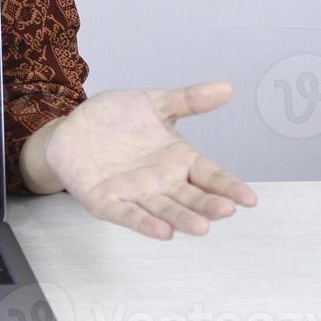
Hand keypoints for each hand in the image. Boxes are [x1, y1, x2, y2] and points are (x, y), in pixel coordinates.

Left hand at [25, 81, 257, 239]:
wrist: (71, 129)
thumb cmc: (115, 120)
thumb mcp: (153, 103)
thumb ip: (188, 100)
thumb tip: (226, 88)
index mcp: (178, 159)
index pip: (210, 175)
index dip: (229, 186)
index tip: (249, 198)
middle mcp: (161, 182)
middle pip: (191, 197)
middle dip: (209, 205)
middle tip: (227, 210)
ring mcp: (135, 194)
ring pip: (164, 210)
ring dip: (182, 220)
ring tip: (201, 227)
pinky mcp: (107, 202)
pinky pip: (128, 215)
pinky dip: (145, 224)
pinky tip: (162, 232)